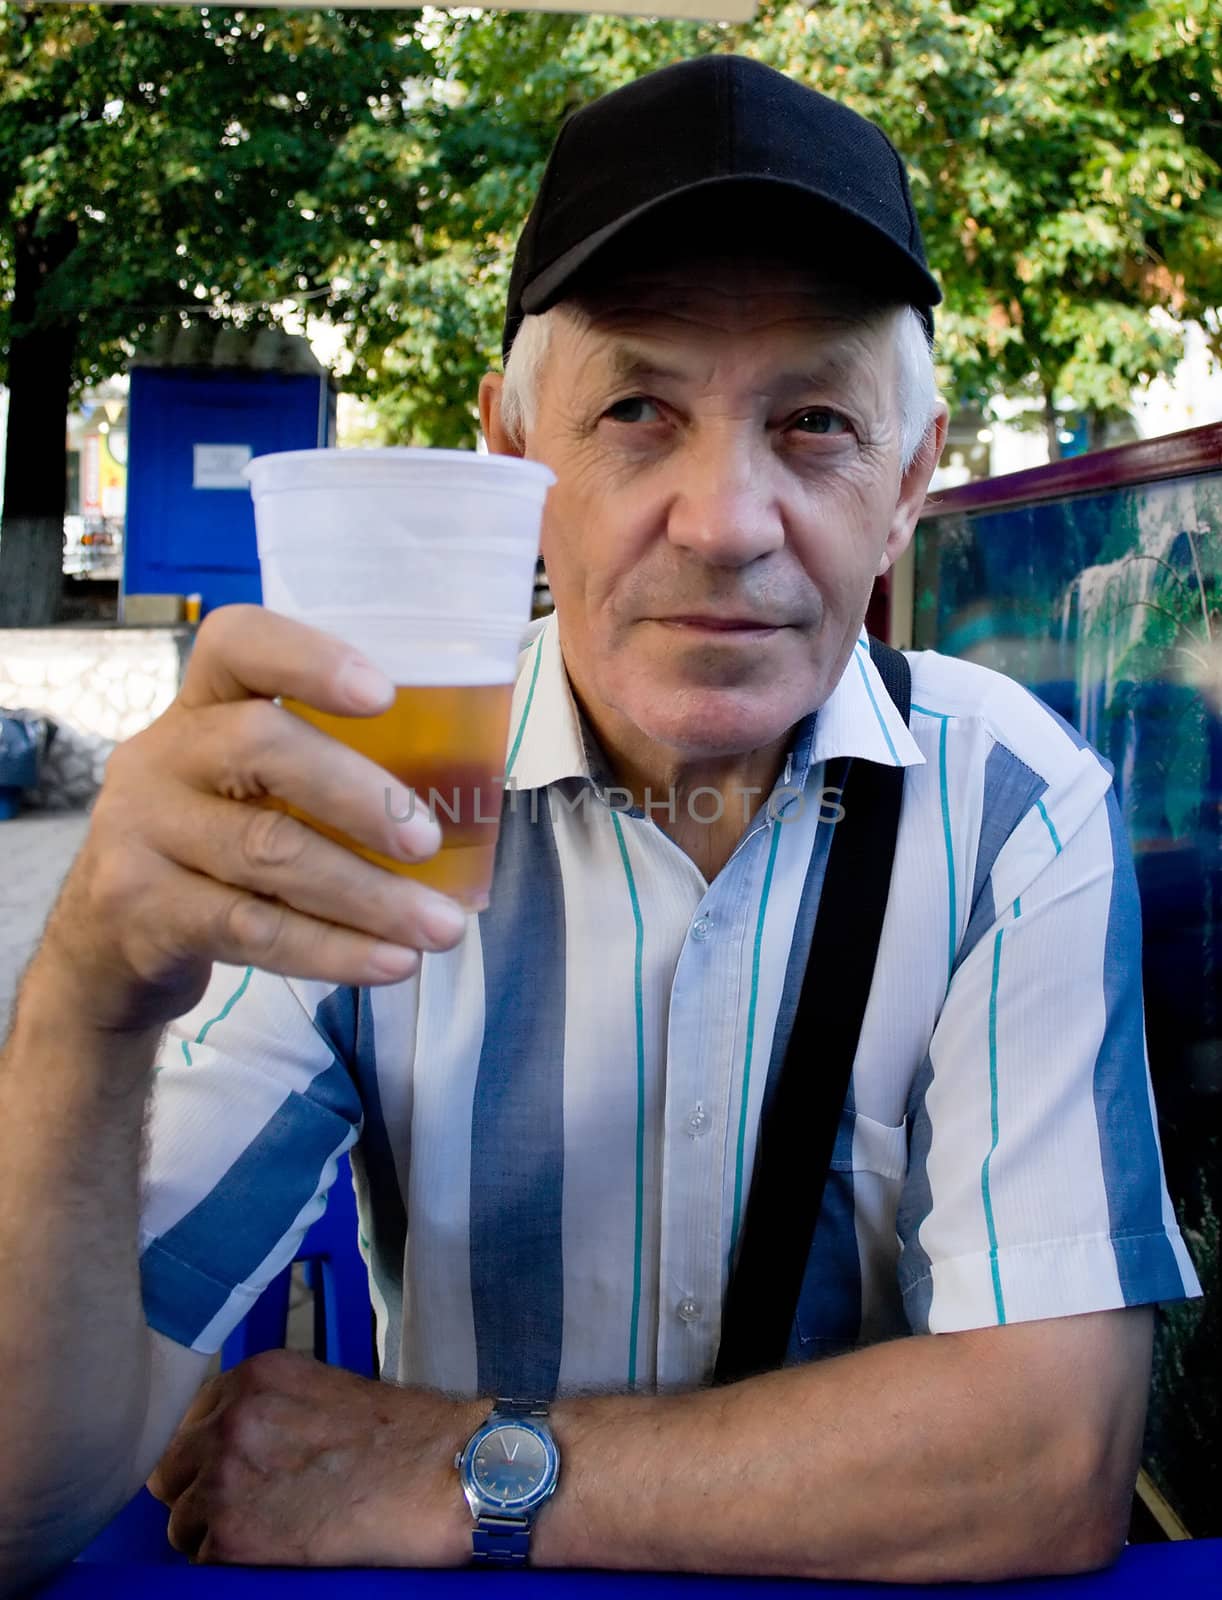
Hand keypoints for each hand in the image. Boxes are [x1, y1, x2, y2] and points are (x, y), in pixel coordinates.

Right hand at [41, 605, 465, 1034]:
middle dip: (358, 794)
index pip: (237, 643)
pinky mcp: (140, 909)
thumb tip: (466, 797)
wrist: (108, 948)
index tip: (384, 694)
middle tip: (428, 841)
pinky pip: (252, 929)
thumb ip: (321, 773)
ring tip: (440, 927)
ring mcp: (141, 832)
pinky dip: (333, 949)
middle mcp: (160, 756)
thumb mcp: (246, 791)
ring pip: (267, 852)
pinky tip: (390, 962)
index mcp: (200, 707)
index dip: (310, 658)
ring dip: (369, 896)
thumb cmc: (215, 849)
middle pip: (259, 746)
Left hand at [147, 1349, 482, 1566]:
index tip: (232, 1471)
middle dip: (201, 1491)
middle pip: (173, 1469)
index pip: (189, 1421)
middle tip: (250, 1507)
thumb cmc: (407, 1438)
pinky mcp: (234, 1536)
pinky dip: (235, 1565)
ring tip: (277, 1529)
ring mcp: (227, 1476)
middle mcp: (231, 1418)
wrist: (448, 1474)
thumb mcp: (325, 1394)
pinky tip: (284, 1551)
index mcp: (254, 1377)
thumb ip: (269, 1409)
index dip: (207, 1453)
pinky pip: (204, 1562)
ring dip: (216, 1532)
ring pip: (182, 1521)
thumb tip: (232, 1445)